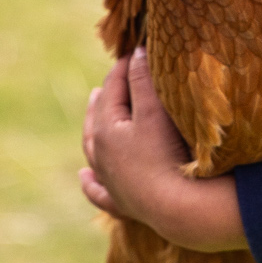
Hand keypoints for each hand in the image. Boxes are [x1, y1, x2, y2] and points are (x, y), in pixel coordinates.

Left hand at [80, 49, 247, 252]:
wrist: (177, 209)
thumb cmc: (167, 155)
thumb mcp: (155, 111)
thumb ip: (142, 81)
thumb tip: (134, 53)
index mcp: (105, 130)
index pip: (112, 88)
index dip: (124, 68)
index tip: (136, 52)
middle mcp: (100, 156)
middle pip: (99, 117)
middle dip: (106, 95)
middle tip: (114, 78)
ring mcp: (110, 181)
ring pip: (93, 151)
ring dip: (92, 131)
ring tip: (92, 114)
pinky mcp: (122, 204)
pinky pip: (99, 192)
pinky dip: (90, 184)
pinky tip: (84, 178)